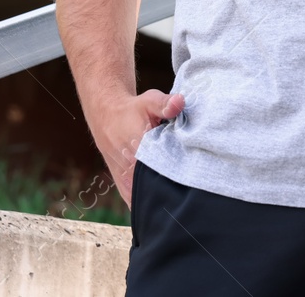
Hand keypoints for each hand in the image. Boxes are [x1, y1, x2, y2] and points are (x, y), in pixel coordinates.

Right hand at [89, 89, 184, 206]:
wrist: (107, 118)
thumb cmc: (132, 110)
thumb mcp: (149, 101)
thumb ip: (165, 104)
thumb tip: (180, 102)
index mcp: (139, 151)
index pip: (166, 172)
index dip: (183, 177)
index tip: (197, 178)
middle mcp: (132, 171)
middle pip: (160, 190)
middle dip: (177, 191)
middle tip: (194, 189)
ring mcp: (127, 182)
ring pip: (149, 200)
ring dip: (164, 199)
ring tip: (182, 198)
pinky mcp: (125, 188)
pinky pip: (139, 204)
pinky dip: (152, 204)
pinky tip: (166, 204)